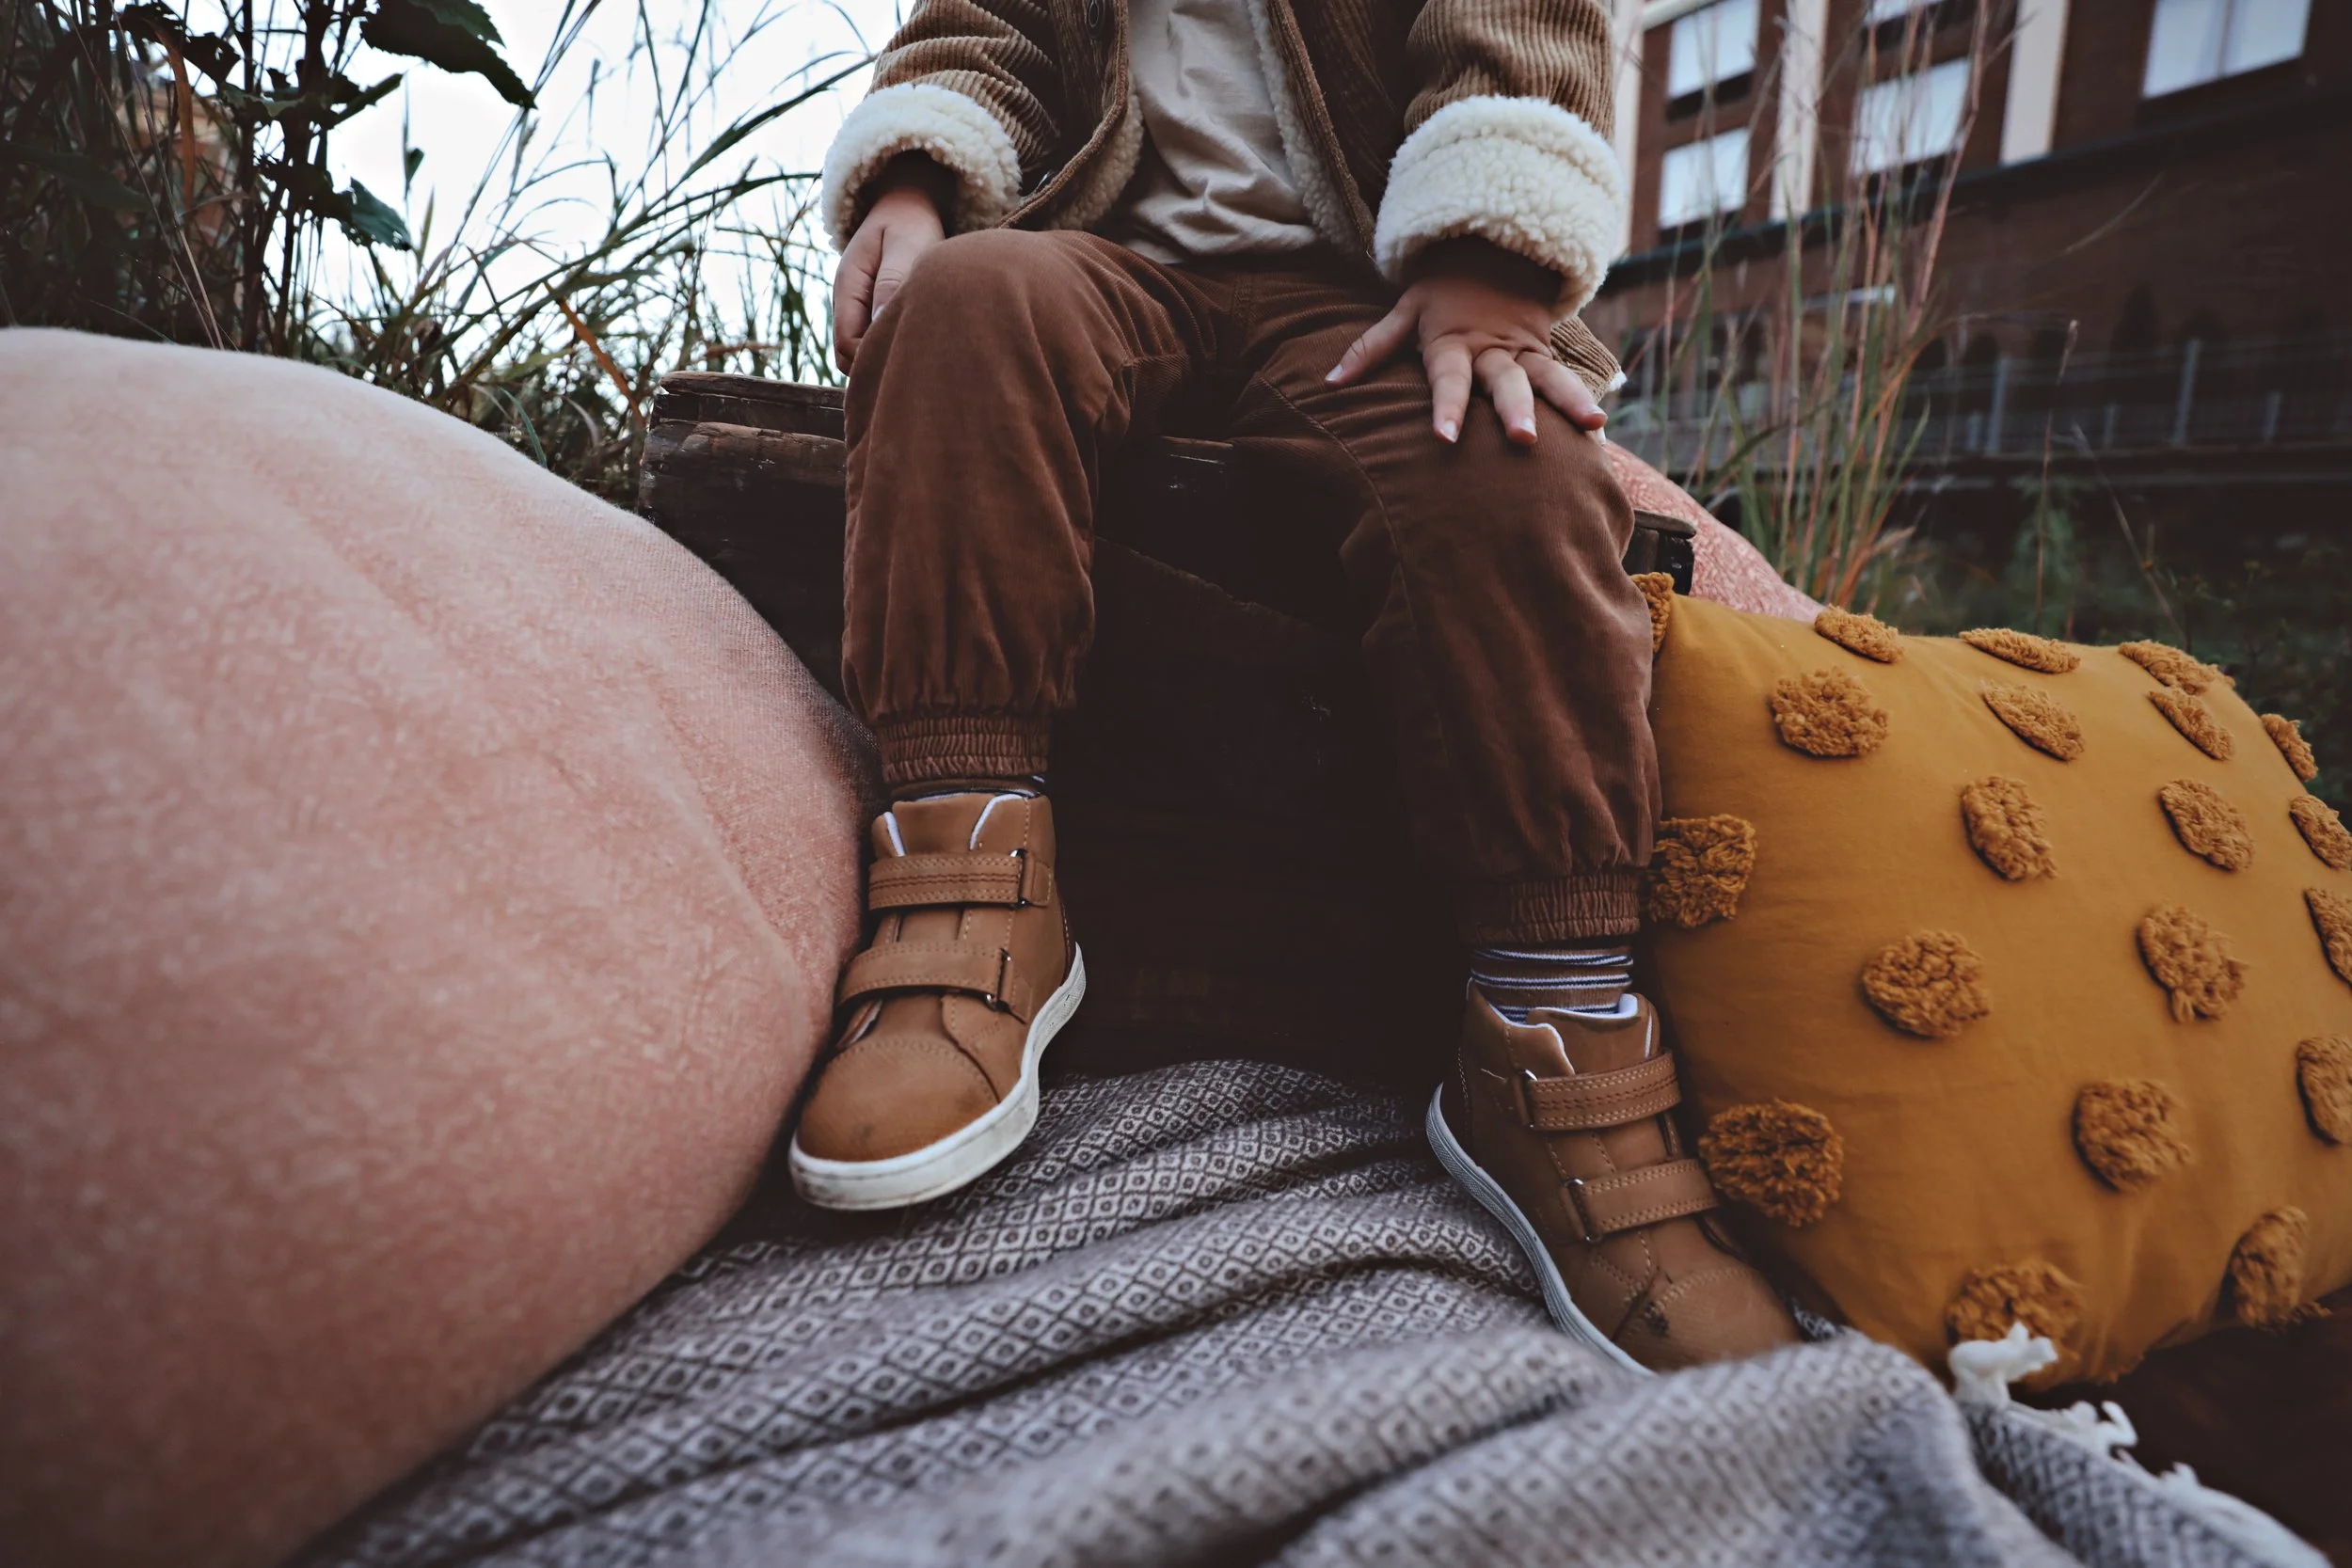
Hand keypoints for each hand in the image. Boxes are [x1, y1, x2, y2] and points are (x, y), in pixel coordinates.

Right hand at [833, 157, 949, 370]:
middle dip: (877, 364)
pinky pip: (875, 341)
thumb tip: (883, 323)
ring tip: (923, 353)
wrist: (907, 204)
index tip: (910, 357)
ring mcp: (858, 308)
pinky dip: (893, 345)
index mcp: (847, 286)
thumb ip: (893, 281)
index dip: (872, 359)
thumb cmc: (910, 222)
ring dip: (886, 355)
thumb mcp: (905, 245)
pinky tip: (920, 342)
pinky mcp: (873, 310)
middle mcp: (847, 303)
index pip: (847, 345)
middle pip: (850, 356)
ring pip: (862, 351)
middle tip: (920, 365)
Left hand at [1326, 238, 1604, 444]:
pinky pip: (1564, 375)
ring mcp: (1522, 349)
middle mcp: (1490, 348)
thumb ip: (1371, 347)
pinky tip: (1601, 426)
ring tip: (1591, 425)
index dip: (1447, 407)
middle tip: (1524, 439)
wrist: (1491, 244)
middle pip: (1504, 381)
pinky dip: (1582, 396)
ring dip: (1567, 400)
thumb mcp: (1404, 308)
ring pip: (1547, 375)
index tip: (1446, 439)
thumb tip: (1329, 383)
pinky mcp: (1543, 350)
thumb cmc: (1440, 289)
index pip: (1448, 378)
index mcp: (1453, 341)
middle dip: (1514, 409)